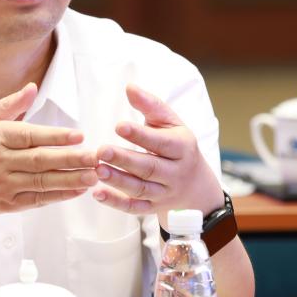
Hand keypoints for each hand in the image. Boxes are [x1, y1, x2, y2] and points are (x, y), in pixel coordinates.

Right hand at [0, 83, 96, 214]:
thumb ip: (10, 105)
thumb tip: (33, 87)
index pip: (29, 136)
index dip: (55, 136)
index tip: (79, 135)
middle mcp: (0, 161)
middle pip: (40, 160)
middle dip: (70, 159)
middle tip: (95, 157)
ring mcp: (4, 184)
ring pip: (41, 182)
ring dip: (70, 179)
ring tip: (94, 175)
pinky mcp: (7, 204)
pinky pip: (37, 199)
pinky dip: (58, 196)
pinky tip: (77, 190)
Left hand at [92, 84, 222, 220]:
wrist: (198, 187)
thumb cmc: (178, 146)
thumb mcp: (172, 124)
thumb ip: (151, 106)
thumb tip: (129, 87)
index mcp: (183, 148)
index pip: (162, 142)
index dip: (141, 135)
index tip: (118, 126)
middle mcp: (176, 173)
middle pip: (149, 168)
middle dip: (124, 160)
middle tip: (100, 150)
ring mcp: (165, 193)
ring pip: (141, 189)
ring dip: (118, 181)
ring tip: (98, 170)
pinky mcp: (154, 208)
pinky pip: (135, 209)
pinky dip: (116, 203)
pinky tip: (98, 193)